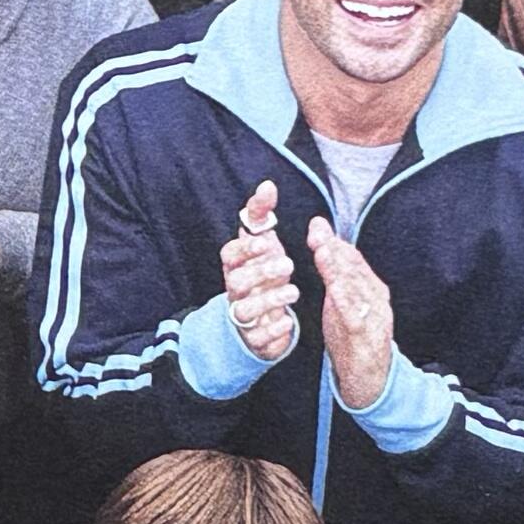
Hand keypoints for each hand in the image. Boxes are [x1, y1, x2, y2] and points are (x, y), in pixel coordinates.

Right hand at [217, 180, 300, 367]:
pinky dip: (274, 329)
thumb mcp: (263, 243)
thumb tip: (267, 185)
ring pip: (244, 311)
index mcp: (236, 267)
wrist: (263, 318)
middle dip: (262, 273)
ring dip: (269, 300)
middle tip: (288, 265)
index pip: (229, 255)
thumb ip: (262, 214)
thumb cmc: (263, 274)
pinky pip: (258, 338)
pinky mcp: (255, 339)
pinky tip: (289, 320)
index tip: (267, 242)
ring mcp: (243, 316)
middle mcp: (235, 291)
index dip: (245, 249)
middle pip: (237, 282)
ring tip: (293, 292)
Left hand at [301, 216, 394, 417]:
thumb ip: (332, 270)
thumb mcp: (340, 300)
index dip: (333, 241)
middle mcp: (375, 298)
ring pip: (357, 288)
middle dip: (335, 249)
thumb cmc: (353, 336)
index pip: (352, 259)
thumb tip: (320, 234)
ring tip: (324, 252)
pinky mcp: (368, 337)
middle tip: (317, 233)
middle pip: (355, 269)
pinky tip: (336, 291)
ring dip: (340, 269)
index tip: (316, 226)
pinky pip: (357, 318)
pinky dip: (348, 302)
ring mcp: (375, 317)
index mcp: (370, 287)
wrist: (371, 379)